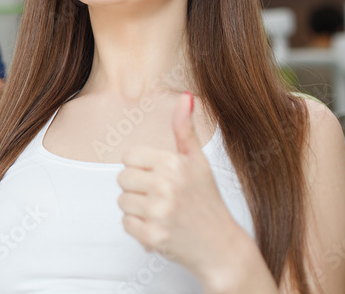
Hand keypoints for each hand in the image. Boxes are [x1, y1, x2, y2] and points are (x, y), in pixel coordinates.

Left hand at [117, 92, 240, 278]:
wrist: (222, 248)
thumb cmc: (207, 201)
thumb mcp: (199, 162)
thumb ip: (185, 129)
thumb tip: (185, 96)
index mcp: (174, 164)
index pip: (129, 156)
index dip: (141, 167)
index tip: (158, 177)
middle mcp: (166, 186)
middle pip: (122, 178)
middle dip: (138, 188)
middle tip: (162, 197)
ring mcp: (159, 212)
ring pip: (122, 201)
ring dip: (138, 209)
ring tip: (162, 213)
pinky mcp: (153, 236)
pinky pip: (126, 223)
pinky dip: (139, 228)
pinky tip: (160, 227)